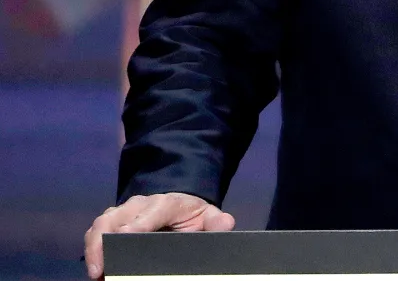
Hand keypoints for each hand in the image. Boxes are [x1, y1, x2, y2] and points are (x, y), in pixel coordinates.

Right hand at [83, 192, 233, 278]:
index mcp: (165, 203)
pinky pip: (95, 231)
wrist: (177, 204)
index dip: (138, 224)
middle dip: (105, 241)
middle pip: (115, 218)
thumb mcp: (208, 216)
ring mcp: (122, 212)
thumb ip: (216, 222)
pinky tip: (95, 269)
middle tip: (101, 268)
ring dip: (94, 247)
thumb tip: (226, 224)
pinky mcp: (111, 222)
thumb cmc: (190, 214)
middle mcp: (139, 205)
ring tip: (96, 273)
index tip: (126, 237)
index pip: (150, 211)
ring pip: (101, 223)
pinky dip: (91, 247)